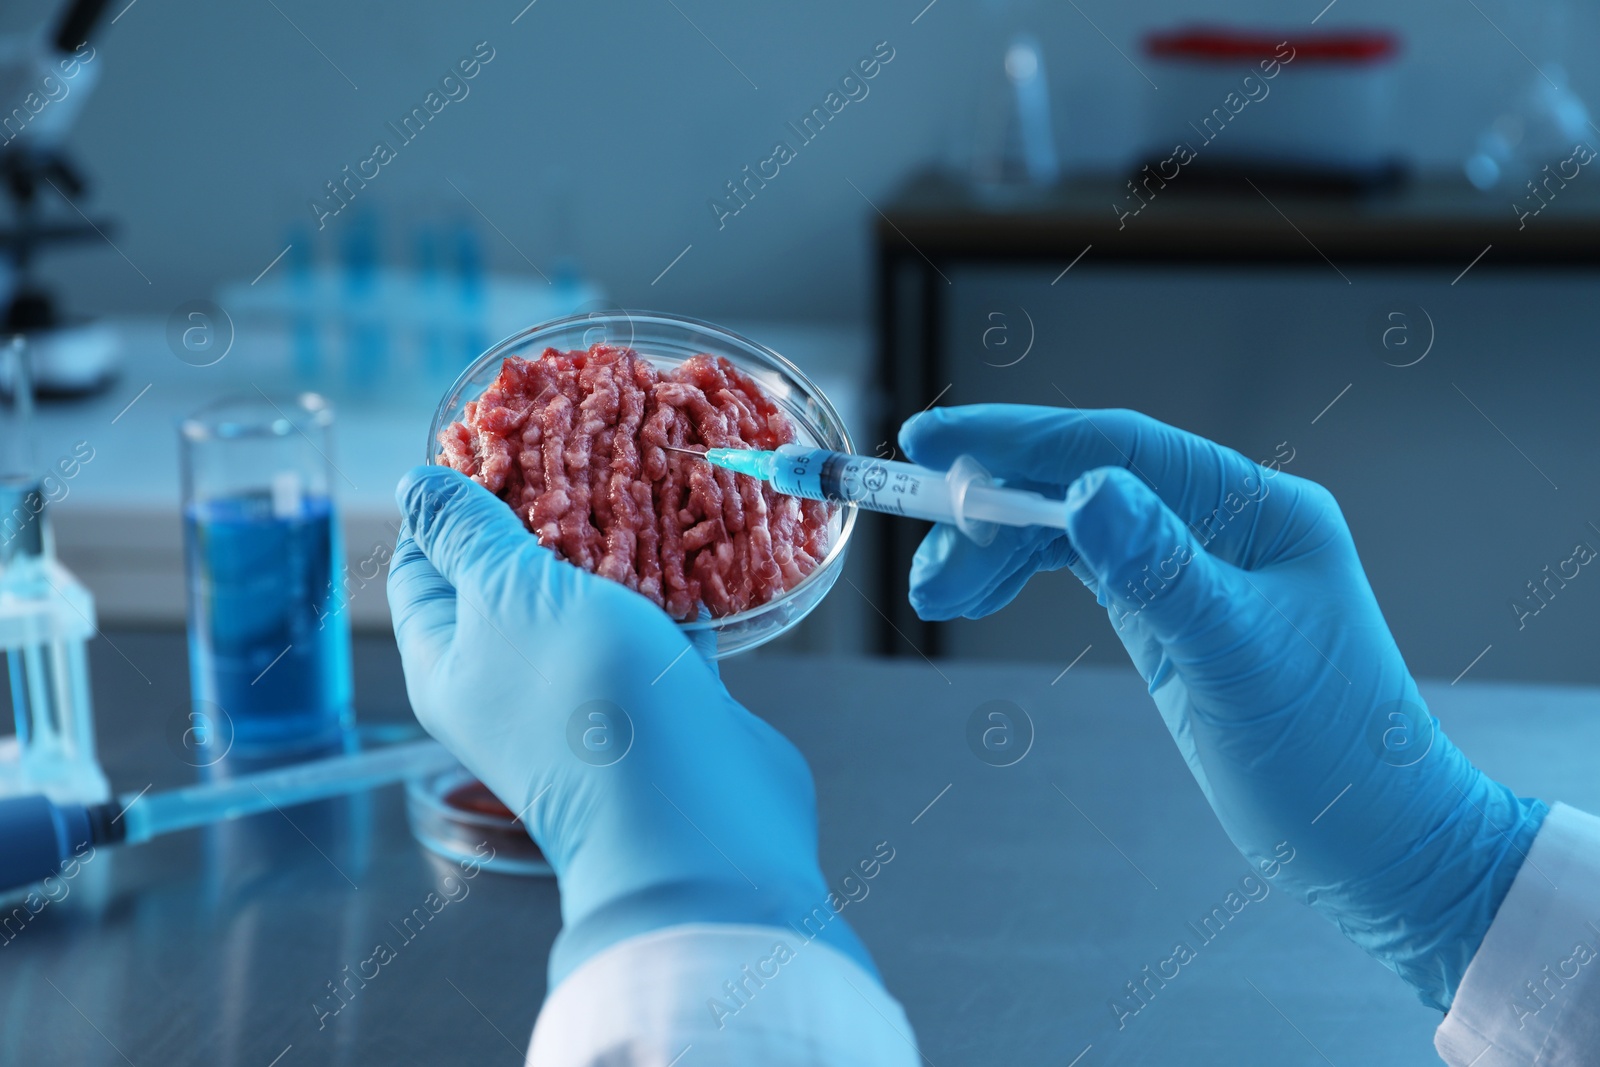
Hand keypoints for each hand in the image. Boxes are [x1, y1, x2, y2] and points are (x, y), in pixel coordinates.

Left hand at [387, 466, 872, 983]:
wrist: (694, 814)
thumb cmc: (585, 697)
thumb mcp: (508, 594)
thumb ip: (466, 534)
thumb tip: (412, 486)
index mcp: (449, 660)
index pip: (422, 567)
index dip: (446, 502)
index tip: (493, 437)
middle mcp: (512, 679)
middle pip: (511, 579)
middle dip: (543, 509)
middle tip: (578, 439)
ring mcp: (590, 693)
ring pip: (594, 601)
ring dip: (617, 545)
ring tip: (642, 470)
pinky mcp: (660, 699)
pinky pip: (661, 630)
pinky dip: (676, 589)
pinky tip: (699, 542)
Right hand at [901, 404, 1545, 1010]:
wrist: (1374, 842)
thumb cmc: (1332, 758)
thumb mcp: (1239, 661)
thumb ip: (1160, 570)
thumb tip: (1084, 490)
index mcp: (1257, 509)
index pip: (1119, 448)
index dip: (1017, 439)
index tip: (930, 442)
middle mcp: (1223, 521)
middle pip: (1082, 481)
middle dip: (992, 510)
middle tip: (928, 566)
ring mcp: (1193, 564)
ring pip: (1071, 525)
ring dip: (996, 548)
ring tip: (934, 591)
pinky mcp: (1170, 610)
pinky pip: (1081, 566)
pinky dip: (1023, 573)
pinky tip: (980, 590)